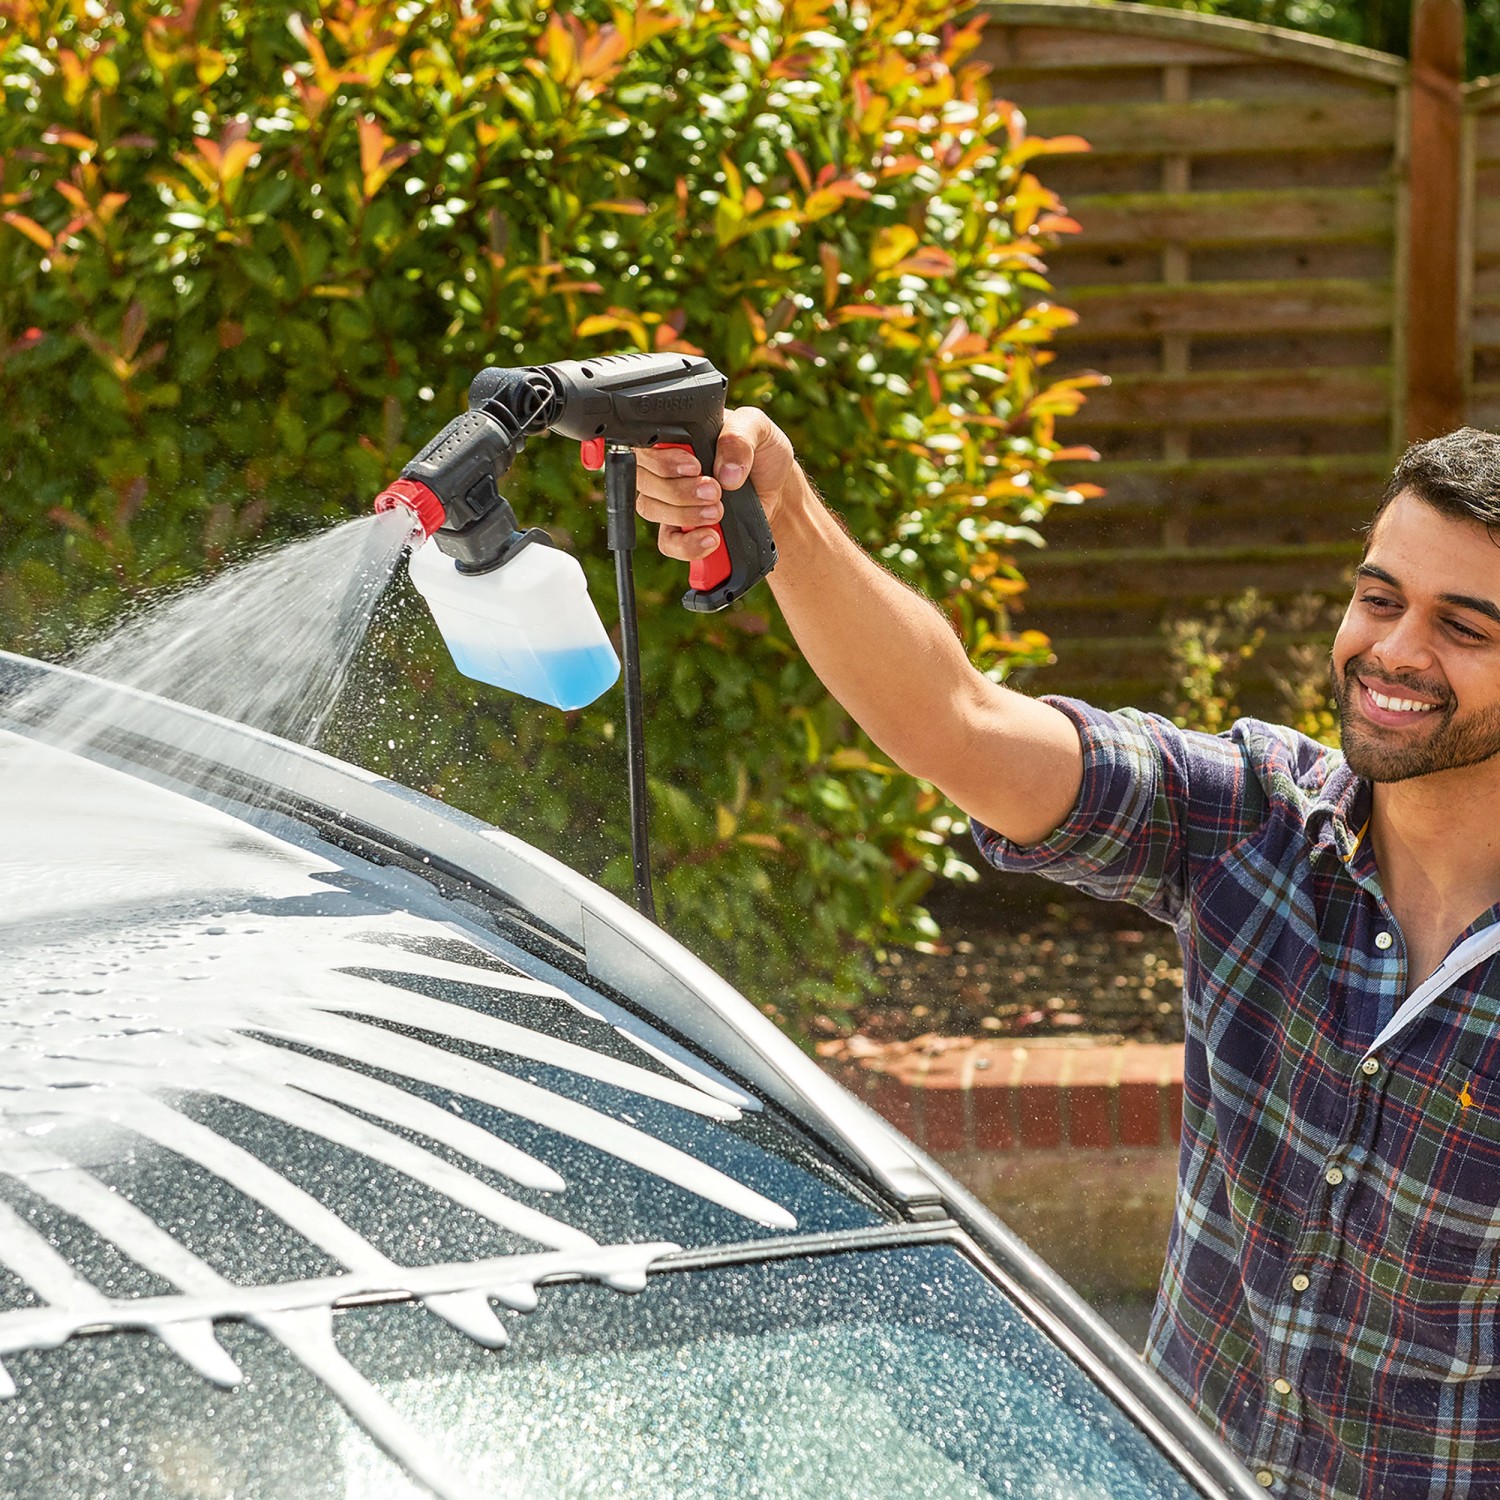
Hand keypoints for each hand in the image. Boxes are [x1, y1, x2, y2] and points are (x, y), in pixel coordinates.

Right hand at [632, 406, 799, 563]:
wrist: (780, 492)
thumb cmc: (763, 454)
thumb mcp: (758, 430)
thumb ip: (739, 438)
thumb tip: (724, 472)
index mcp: (678, 437)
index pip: (647, 446)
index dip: (664, 461)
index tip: (694, 467)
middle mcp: (667, 468)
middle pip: (645, 481)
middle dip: (680, 491)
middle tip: (715, 491)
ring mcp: (671, 501)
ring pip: (652, 510)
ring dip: (685, 515)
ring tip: (718, 512)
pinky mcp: (682, 531)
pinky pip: (668, 543)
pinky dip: (688, 545)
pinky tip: (711, 539)